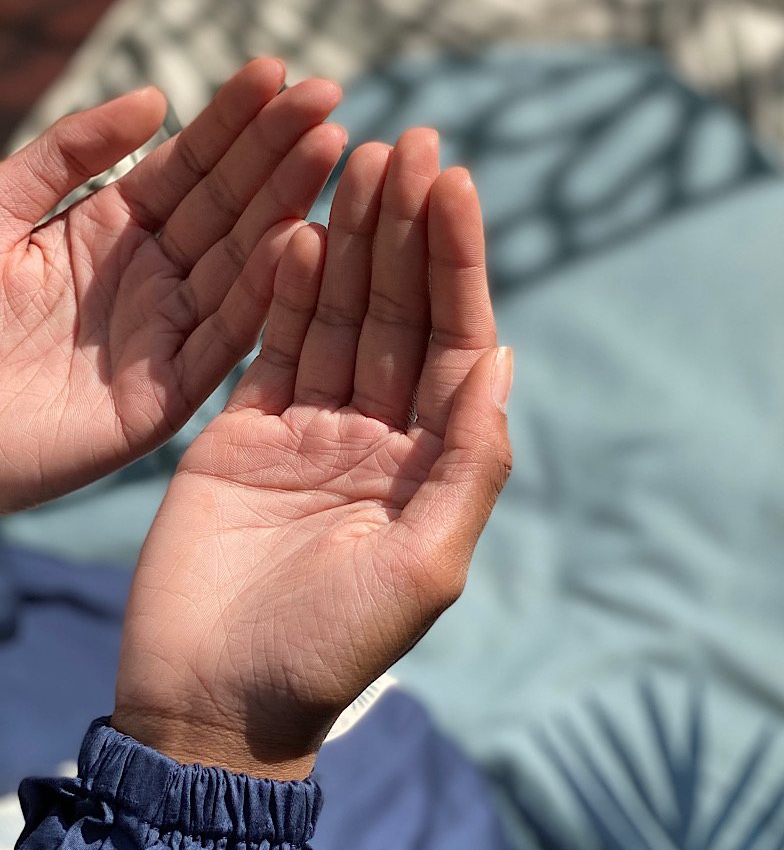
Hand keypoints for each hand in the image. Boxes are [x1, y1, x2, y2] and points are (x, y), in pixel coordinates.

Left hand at [0, 59, 346, 512]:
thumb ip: (70, 153)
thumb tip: (154, 98)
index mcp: (112, 230)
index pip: (189, 165)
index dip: (232, 119)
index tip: (278, 71)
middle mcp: (152, 278)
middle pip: (227, 206)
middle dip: (278, 150)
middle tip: (330, 99)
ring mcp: (165, 336)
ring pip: (240, 263)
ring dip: (287, 206)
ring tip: (331, 150)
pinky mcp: (165, 397)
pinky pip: (222, 340)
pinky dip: (262, 295)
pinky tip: (297, 242)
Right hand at [113, 130, 512, 777]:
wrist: (213, 706)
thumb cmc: (328, 651)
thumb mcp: (425, 563)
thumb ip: (470, 461)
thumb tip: (504, 357)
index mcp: (431, 468)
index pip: (454, 346)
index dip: (457, 266)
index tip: (457, 185)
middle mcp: (378, 440)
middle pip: (399, 316)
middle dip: (408, 234)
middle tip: (413, 144)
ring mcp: (310, 432)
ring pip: (338, 317)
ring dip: (352, 241)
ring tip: (363, 158)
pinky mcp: (243, 435)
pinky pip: (270, 347)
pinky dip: (283, 291)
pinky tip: (300, 228)